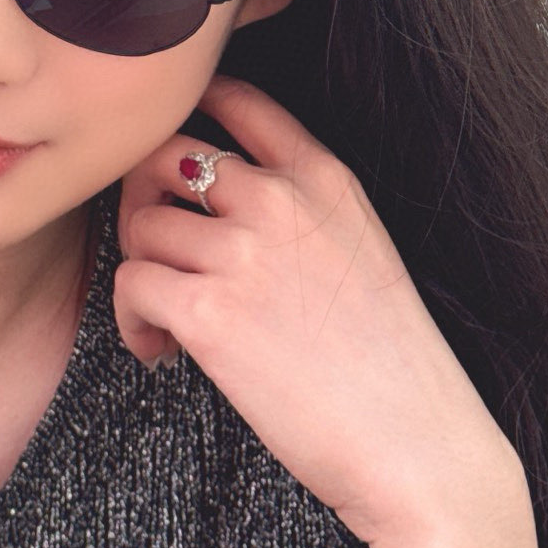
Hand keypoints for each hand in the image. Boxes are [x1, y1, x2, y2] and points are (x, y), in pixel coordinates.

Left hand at [113, 73, 528, 547]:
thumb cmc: (391, 367)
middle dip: (144, 200)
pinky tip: (165, 351)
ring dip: (141, 271)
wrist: (417, 448)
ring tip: (170, 321)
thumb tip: (216, 204)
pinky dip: (133, 320)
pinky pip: (130, 284)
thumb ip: (299, 211)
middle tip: (159, 255)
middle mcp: (281, 199)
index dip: (185, 117)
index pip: (236, 99)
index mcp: (324, 177)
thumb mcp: (361, 250)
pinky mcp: (208, 310)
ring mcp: (243, 251)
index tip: (167, 165)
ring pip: (140, 225)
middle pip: (164, 154)